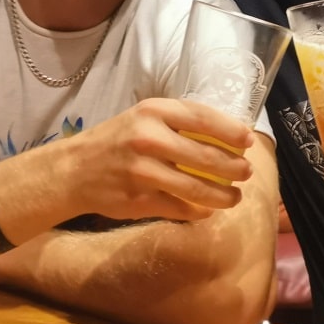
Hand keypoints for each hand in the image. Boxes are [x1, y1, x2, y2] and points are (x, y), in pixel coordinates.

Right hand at [61, 98, 257, 222]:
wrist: (74, 170)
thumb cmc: (117, 140)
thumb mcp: (143, 118)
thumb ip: (178, 123)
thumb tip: (226, 136)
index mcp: (153, 111)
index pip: (202, 117)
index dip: (230, 130)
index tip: (248, 141)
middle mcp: (148, 138)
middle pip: (205, 156)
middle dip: (233, 168)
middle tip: (247, 173)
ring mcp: (142, 171)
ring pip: (195, 187)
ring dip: (222, 195)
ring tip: (234, 197)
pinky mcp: (137, 199)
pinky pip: (178, 208)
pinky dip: (198, 211)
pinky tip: (207, 210)